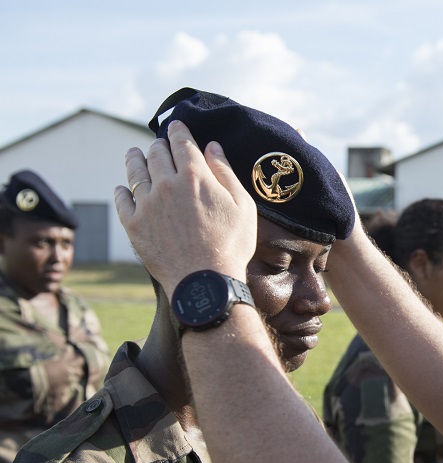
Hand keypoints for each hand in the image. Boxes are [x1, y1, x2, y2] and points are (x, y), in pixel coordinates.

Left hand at [114, 121, 256, 294]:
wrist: (205, 282)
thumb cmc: (231, 245)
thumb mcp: (242, 206)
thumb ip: (225, 173)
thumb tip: (212, 147)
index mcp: (194, 175)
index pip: (182, 141)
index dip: (179, 130)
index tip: (176, 124)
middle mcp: (166, 183)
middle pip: (156, 153)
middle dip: (159, 145)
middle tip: (159, 144)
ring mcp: (147, 204)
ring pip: (135, 171)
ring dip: (135, 159)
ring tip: (134, 154)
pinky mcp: (133, 224)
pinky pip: (122, 199)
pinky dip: (122, 190)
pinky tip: (123, 188)